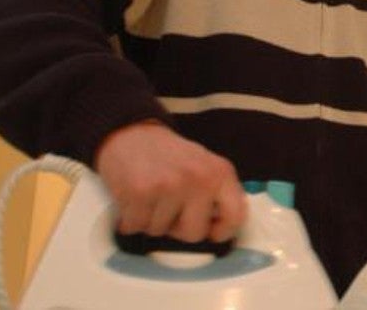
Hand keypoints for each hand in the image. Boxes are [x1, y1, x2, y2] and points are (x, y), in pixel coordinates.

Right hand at [95, 121, 246, 242]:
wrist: (131, 133)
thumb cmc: (168, 156)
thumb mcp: (204, 167)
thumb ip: (216, 194)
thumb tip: (219, 228)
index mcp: (221, 173)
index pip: (236, 215)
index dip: (223, 231)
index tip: (211, 232)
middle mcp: (199, 179)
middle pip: (194, 234)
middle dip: (178, 228)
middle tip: (169, 209)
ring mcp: (170, 186)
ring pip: (160, 232)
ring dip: (151, 221)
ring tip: (150, 197)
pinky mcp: (140, 192)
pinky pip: (135, 227)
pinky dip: (130, 220)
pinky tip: (133, 200)